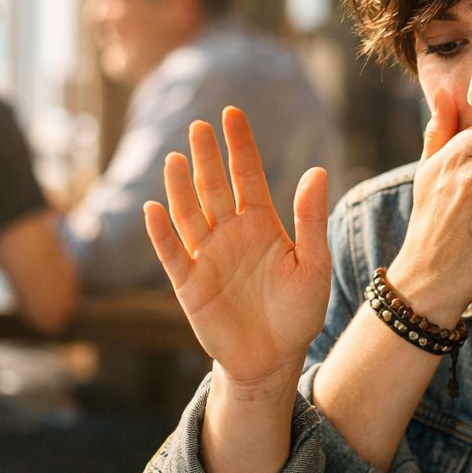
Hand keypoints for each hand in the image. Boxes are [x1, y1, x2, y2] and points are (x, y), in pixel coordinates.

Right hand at [144, 106, 330, 393]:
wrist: (273, 359)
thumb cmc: (298, 312)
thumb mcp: (313, 265)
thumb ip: (311, 221)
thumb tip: (317, 172)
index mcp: (261, 225)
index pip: (247, 175)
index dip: (240, 146)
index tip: (232, 113)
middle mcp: (230, 234)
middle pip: (214, 187)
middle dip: (207, 157)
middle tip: (199, 126)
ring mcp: (206, 256)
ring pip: (189, 214)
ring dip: (181, 188)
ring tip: (176, 158)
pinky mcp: (189, 284)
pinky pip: (172, 254)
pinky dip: (161, 233)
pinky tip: (154, 209)